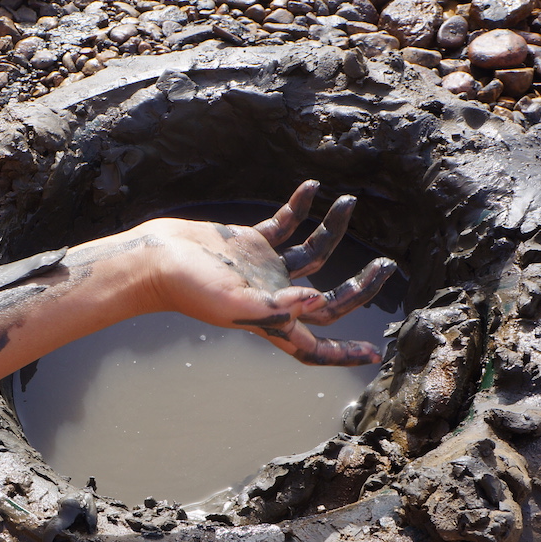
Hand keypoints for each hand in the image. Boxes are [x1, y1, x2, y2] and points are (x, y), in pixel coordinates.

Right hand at [140, 180, 395, 365]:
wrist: (154, 259)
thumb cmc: (187, 288)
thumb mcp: (233, 304)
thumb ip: (275, 308)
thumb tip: (318, 302)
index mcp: (271, 320)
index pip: (313, 346)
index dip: (343, 354)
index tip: (374, 353)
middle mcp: (273, 296)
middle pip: (328, 300)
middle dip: (359, 287)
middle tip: (386, 267)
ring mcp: (264, 268)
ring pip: (313, 253)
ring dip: (333, 229)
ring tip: (347, 202)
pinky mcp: (251, 243)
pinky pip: (284, 224)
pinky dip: (299, 207)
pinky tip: (312, 187)